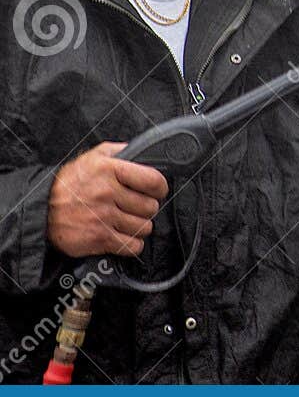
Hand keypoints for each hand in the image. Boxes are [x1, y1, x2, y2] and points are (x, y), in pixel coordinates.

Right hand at [47, 142, 168, 257]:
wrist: (41, 209)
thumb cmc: (69, 183)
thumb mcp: (92, 157)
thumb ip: (119, 151)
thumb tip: (143, 150)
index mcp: (110, 170)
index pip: (153, 181)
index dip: (159, 188)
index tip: (156, 191)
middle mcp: (107, 193)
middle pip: (151, 207)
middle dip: (146, 208)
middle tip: (134, 207)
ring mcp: (103, 217)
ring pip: (145, 227)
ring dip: (139, 226)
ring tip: (126, 220)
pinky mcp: (98, 238)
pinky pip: (133, 246)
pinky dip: (132, 244)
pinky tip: (123, 236)